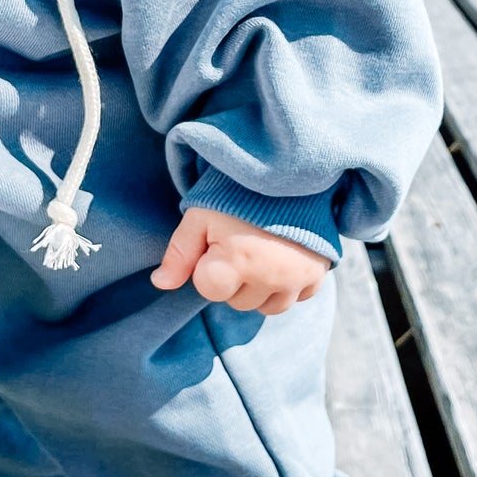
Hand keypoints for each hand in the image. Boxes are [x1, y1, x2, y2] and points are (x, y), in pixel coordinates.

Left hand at [152, 207, 331, 316]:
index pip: (208, 289)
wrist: (292, 170)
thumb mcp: (201, 214)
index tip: (217, 241)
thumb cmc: (238, 191)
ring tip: (260, 251)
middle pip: (237, 301)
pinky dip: (286, 285)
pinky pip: (295, 298)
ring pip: (266, 306)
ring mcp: (296, 278)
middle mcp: (269, 277)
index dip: (208, 265)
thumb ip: (179, 252)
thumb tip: (160, 284)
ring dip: (259, 287)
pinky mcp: (317, 275)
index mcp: (237, 261)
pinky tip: (281, 257)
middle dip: (233, 278)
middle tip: (240, 241)